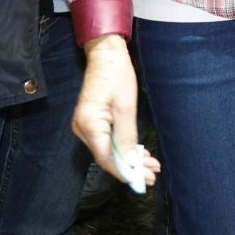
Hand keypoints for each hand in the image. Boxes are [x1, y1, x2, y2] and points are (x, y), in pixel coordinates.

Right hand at [73, 34, 160, 187]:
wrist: (106, 54)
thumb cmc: (117, 75)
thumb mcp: (126, 108)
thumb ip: (126, 137)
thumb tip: (131, 163)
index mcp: (89, 125)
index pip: (106, 158)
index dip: (126, 171)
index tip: (144, 179)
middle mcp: (82, 129)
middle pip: (107, 156)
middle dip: (131, 166)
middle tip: (153, 174)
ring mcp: (84, 126)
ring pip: (107, 150)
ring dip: (128, 158)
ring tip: (150, 165)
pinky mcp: (91, 121)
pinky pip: (106, 141)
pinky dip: (122, 147)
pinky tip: (137, 153)